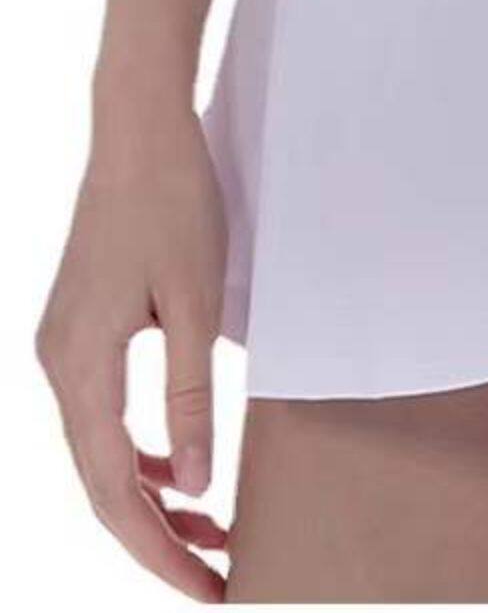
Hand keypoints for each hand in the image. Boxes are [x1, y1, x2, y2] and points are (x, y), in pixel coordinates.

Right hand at [37, 96, 228, 601]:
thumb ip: (193, 396)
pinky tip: (186, 465)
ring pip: (103, 451)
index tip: (205, 590)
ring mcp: (65, 346)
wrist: (140, 131)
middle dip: (160, 535)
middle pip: (103, 482)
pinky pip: (107, 412)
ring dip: (155, 495)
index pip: (115, 490)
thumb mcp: (199, 304)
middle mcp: (59, 365)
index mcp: (80, 367)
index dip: (159, 550)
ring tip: (213, 530)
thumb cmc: (175, 206)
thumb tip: (198, 484)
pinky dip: (145, 448)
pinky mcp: (82, 327)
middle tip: (219, 575)